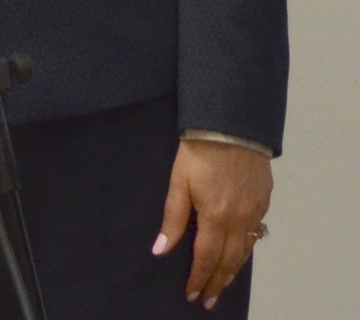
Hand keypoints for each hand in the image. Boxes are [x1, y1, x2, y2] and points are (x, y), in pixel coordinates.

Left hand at [155, 139, 272, 308]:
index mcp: (215, 217)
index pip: (206, 257)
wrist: (231, 126)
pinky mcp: (264, 201)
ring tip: (223, 283)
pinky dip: (247, 249)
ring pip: (246, 250)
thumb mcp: (178, 183)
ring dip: (234, 270)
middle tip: (210, 300)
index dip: (199, 278)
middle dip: (218, 282)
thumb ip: (173, 218)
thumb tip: (161, 250)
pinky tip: (240, 253)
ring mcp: (255, 211)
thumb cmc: (198, 153)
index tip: (193, 294)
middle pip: (229, 260)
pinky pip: (256, 233)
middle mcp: (239, 219)